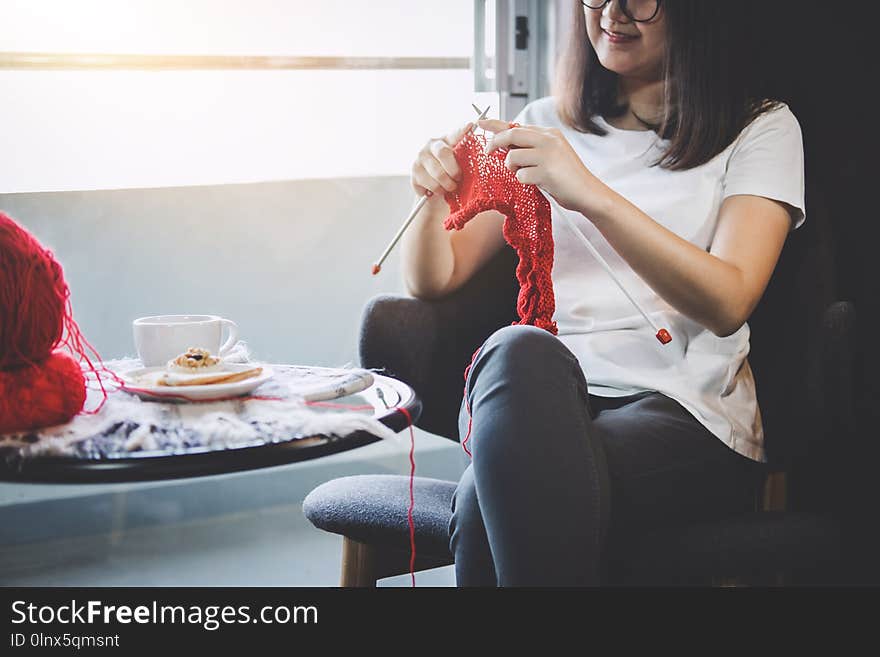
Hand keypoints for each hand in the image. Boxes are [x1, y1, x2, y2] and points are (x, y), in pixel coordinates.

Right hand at [410, 122, 473, 203]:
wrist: (430, 189)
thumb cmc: (448, 173)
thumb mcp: (457, 164)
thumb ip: (464, 159)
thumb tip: (476, 162)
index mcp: (446, 139)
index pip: (455, 133)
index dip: (462, 129)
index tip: (471, 125)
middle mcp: (431, 144)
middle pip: (443, 153)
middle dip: (454, 170)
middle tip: (458, 179)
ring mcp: (420, 158)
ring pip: (438, 174)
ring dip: (447, 186)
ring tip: (449, 187)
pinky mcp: (414, 172)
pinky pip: (431, 185)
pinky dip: (438, 191)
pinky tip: (437, 189)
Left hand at [479, 119, 605, 214]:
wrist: (587, 192)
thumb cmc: (566, 177)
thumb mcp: (551, 155)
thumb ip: (532, 147)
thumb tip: (505, 144)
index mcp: (549, 134)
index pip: (517, 126)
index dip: (496, 124)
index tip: (480, 122)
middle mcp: (549, 140)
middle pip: (511, 134)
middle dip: (495, 143)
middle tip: (487, 152)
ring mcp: (548, 155)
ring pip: (513, 156)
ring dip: (512, 168)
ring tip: (526, 174)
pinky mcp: (546, 172)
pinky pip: (520, 175)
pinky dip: (524, 181)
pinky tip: (537, 183)